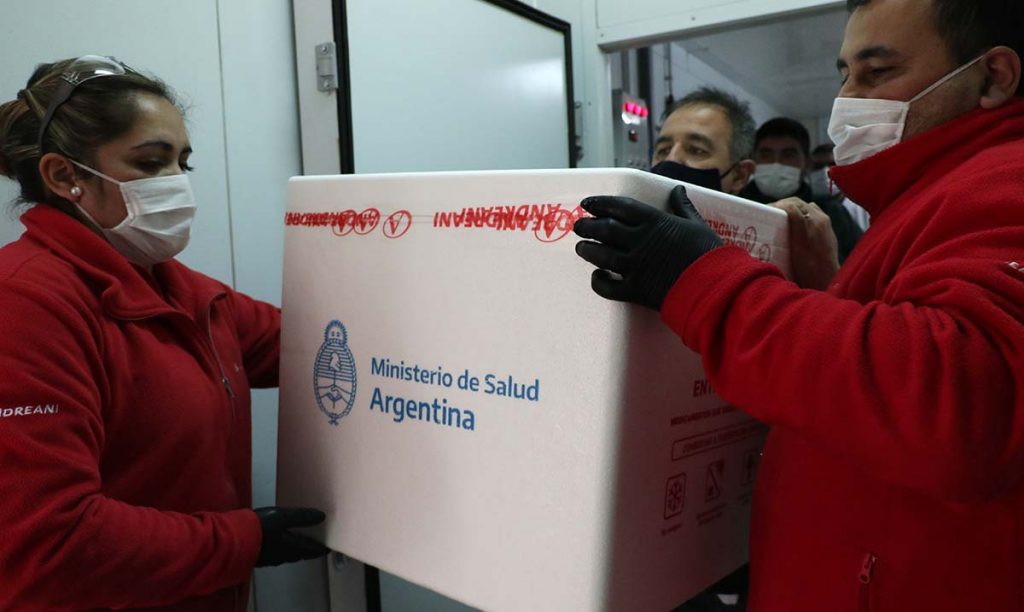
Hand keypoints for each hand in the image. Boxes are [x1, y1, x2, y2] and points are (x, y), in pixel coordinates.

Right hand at [254, 507, 330, 566]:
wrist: (232, 540)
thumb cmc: (259, 527)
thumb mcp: (283, 517)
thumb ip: (302, 516)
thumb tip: (322, 516)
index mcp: (291, 546)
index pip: (310, 549)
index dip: (320, 549)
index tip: (327, 549)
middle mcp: (282, 555)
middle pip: (299, 554)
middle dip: (307, 551)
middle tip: (314, 546)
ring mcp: (269, 558)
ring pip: (287, 555)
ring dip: (294, 551)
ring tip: (298, 544)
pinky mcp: (257, 557)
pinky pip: (275, 555)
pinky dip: (281, 550)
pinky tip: (277, 545)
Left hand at [573, 185, 722, 309]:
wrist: (714, 286)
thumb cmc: (709, 253)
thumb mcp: (697, 224)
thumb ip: (683, 206)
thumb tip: (677, 189)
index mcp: (655, 222)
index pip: (620, 207)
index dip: (600, 203)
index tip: (587, 203)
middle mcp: (640, 241)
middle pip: (605, 230)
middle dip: (588, 226)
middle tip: (579, 226)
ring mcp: (635, 266)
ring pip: (601, 256)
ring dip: (588, 250)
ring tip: (581, 247)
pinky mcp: (634, 290)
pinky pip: (608, 287)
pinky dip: (598, 282)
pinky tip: (596, 276)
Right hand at [772, 198, 839, 289]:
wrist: (827, 281)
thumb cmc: (810, 269)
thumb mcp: (797, 247)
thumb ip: (795, 223)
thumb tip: (784, 205)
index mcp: (814, 222)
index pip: (792, 204)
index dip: (777, 205)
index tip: (765, 210)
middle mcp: (821, 219)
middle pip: (798, 203)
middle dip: (782, 205)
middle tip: (768, 213)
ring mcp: (824, 223)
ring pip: (805, 207)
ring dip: (791, 209)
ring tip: (779, 218)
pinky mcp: (825, 229)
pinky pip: (811, 214)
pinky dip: (800, 214)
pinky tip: (792, 224)